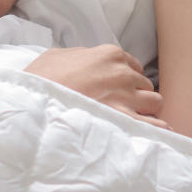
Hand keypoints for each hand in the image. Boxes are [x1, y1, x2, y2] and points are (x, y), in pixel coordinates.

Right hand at [24, 44, 168, 129]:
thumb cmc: (41, 80)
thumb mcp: (57, 56)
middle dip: (136, 95)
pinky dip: (157, 130)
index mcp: (110, 55)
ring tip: (132, 120)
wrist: (34, 106)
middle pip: (145, 85)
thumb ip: (81, 55)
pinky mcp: (126, 123)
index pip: (133, 66)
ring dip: (146, 111)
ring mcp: (127, 99)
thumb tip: (86, 60)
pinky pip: (156, 126)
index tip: (116, 89)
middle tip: (120, 106)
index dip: (126, 79)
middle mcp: (124, 74)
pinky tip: (153, 136)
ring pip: (155, 102)